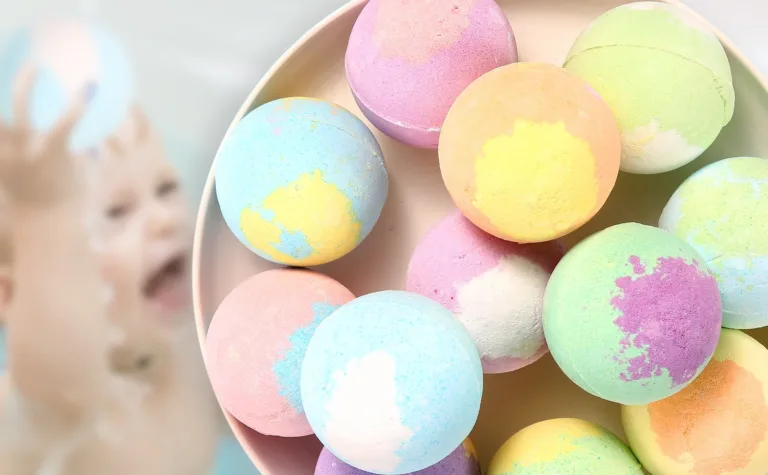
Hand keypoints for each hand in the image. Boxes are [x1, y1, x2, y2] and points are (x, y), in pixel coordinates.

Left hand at [0, 64, 91, 203]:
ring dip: (2, 101)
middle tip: (35, 65)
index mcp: (52, 155)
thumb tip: (98, 134)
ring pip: (0, 124)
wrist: (42, 221)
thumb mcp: (85, 172)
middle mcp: (26, 152)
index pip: (66, 124)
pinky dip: (1, 126)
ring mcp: (6, 156)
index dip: (78, 104)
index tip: (89, 84)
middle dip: (26, 85)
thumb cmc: (72, 196)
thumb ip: (87, 150)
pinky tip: (2, 106)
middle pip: (20, 112)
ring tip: (5, 72)